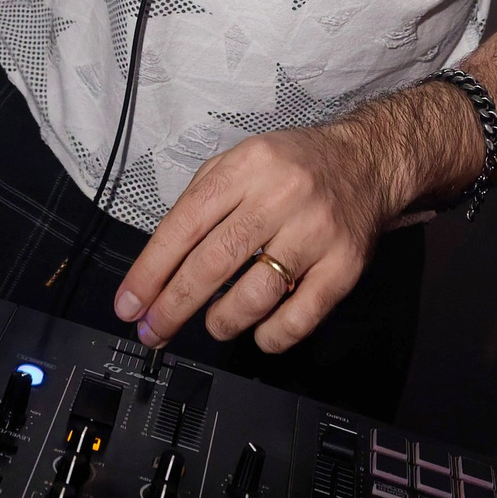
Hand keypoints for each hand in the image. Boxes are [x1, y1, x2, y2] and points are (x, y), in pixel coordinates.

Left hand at [113, 121, 404, 354]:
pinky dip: (271, 336)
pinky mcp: (343, 265)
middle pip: (214, 262)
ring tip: (213, 324)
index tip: (129, 304)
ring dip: (222, 321)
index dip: (151, 270)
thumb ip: (201, 202)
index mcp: (247, 167)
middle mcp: (280, 196)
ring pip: (256, 294)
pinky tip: (260, 331)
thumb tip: (160, 266)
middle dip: (174, 305)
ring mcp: (315, 232)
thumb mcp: (241, 161)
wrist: (367, 162)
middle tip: (153, 331)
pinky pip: (300, 317)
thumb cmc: (294, 167)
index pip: (186, 224)